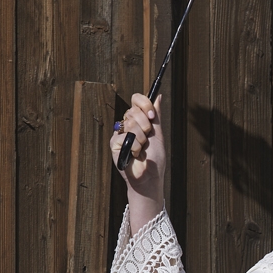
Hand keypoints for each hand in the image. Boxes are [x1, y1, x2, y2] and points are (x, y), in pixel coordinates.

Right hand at [113, 92, 165, 228]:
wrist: (150, 177)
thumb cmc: (155, 159)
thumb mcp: (158, 134)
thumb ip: (156, 115)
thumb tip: (158, 95)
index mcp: (139, 120)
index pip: (136, 100)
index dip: (144, 104)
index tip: (152, 116)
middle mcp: (128, 124)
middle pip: (133, 110)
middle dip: (145, 125)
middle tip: (148, 138)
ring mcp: (120, 134)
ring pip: (130, 123)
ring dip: (141, 138)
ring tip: (141, 149)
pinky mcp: (114, 143)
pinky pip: (125, 136)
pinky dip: (134, 146)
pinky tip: (134, 154)